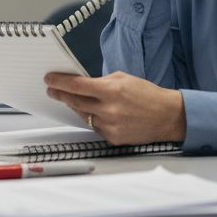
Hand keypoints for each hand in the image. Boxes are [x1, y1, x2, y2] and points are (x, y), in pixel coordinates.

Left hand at [44, 71, 185, 144]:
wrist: (167, 116)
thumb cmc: (148, 95)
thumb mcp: (124, 78)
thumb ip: (101, 81)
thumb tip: (82, 84)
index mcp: (111, 90)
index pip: (77, 85)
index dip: (60, 82)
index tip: (49, 79)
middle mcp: (108, 109)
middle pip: (75, 101)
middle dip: (61, 95)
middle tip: (52, 90)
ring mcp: (110, 125)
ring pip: (83, 115)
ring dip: (77, 107)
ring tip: (74, 100)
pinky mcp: (112, 138)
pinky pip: (95, 127)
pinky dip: (93, 119)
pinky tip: (97, 113)